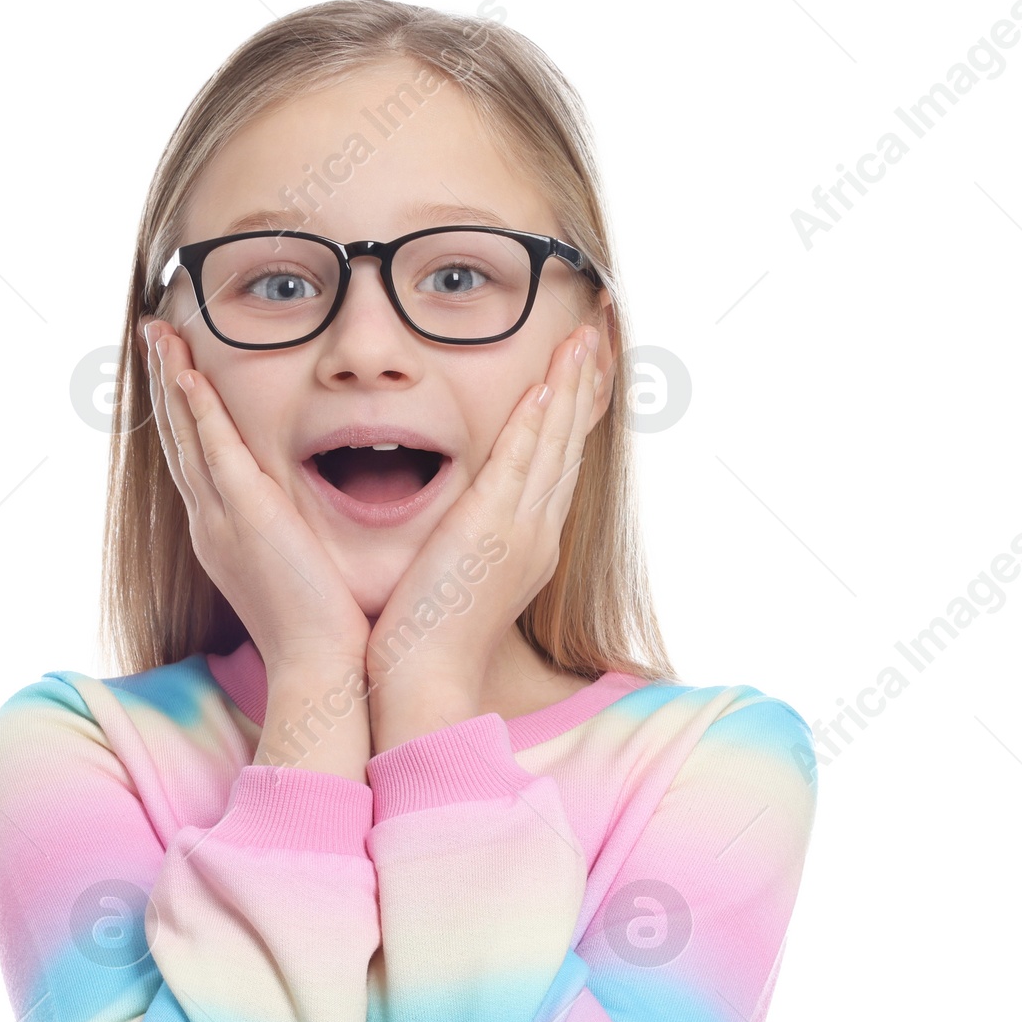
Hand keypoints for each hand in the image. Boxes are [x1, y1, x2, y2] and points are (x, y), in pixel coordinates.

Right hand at [142, 318, 372, 687]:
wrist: (320, 668)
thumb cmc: (322, 630)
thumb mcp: (299, 573)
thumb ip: (294, 540)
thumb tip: (308, 526)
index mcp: (225, 536)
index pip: (198, 461)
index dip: (183, 414)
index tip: (179, 372)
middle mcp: (212, 524)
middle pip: (178, 440)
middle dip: (165, 385)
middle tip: (155, 335)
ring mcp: (223, 519)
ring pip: (187, 435)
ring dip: (172, 380)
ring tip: (160, 334)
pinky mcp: (247, 517)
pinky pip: (214, 450)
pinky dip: (198, 410)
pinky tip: (188, 374)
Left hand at [365, 322, 603, 751]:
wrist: (424, 686)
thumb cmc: (425, 645)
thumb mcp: (455, 582)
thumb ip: (462, 546)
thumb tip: (452, 529)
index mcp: (528, 546)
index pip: (556, 466)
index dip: (571, 416)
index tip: (579, 374)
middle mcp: (536, 535)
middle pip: (569, 446)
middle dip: (583, 387)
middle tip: (597, 335)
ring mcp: (519, 532)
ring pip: (554, 444)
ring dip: (569, 387)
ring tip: (584, 338)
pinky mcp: (491, 532)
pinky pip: (521, 463)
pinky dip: (536, 422)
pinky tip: (545, 386)